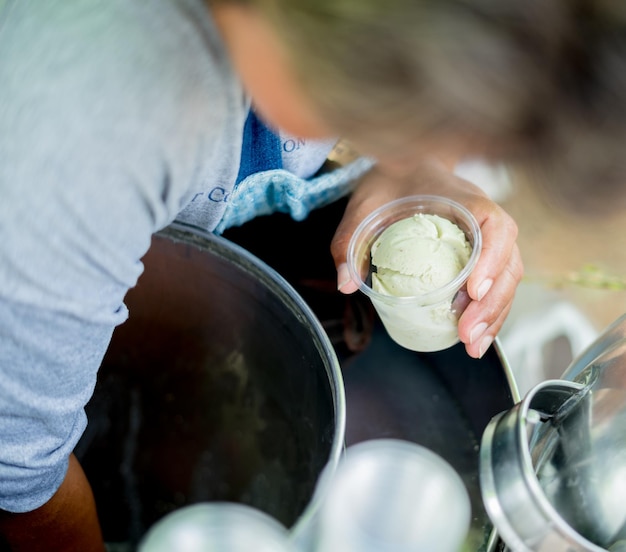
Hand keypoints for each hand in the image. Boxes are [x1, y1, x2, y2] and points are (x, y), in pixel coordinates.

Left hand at [331, 156, 522, 358]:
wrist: (405, 166)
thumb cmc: (389, 182)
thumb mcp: (364, 206)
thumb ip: (350, 241)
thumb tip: (346, 284)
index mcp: (465, 202)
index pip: (495, 229)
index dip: (491, 261)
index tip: (471, 291)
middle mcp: (485, 221)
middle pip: (507, 265)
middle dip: (490, 305)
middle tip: (466, 335)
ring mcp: (488, 239)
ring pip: (507, 280)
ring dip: (495, 316)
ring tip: (472, 346)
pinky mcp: (482, 255)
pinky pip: (496, 285)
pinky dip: (490, 313)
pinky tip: (475, 337)